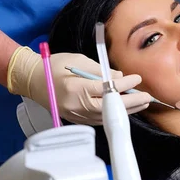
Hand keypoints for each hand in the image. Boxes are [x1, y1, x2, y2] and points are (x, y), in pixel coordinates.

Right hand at [7, 47, 151, 124]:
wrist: (33, 80)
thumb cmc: (55, 66)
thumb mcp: (78, 61)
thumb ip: (100, 71)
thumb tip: (120, 78)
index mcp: (75, 88)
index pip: (106, 88)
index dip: (124, 85)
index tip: (137, 79)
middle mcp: (75, 105)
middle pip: (109, 107)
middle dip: (130, 103)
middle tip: (146, 97)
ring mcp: (75, 115)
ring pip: (106, 116)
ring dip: (125, 110)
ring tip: (141, 103)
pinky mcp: (76, 119)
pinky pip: (99, 119)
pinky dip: (113, 114)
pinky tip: (125, 109)